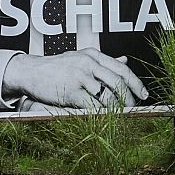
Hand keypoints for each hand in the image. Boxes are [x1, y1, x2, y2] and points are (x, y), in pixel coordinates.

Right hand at [2, 49, 148, 108]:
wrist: (30, 71)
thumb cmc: (57, 67)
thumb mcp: (81, 58)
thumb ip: (103, 62)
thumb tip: (125, 60)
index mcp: (94, 55)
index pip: (122, 69)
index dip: (136, 83)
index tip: (144, 95)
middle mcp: (89, 63)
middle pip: (118, 82)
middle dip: (129, 98)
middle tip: (134, 109)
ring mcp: (80, 76)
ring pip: (107, 95)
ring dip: (117, 108)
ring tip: (122, 116)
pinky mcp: (71, 90)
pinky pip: (91, 105)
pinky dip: (101, 113)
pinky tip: (105, 119)